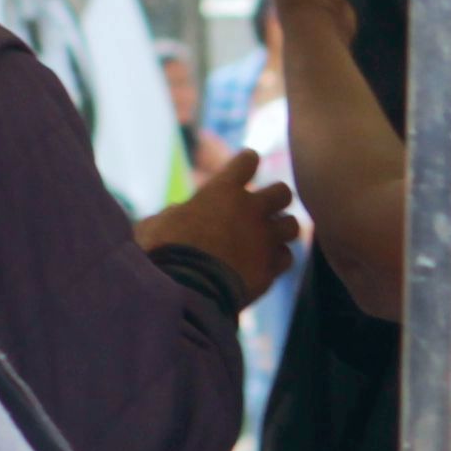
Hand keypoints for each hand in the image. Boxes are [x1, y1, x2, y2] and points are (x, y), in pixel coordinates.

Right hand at [140, 145, 301, 303]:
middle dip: (276, 198)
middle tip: (264, 207)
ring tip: (269, 236)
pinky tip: (265, 263)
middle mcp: (251, 211)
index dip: (247, 162)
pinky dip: (277, 259)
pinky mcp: (271, 269)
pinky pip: (286, 257)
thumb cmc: (162, 252)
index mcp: (223, 191)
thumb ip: (175, 214)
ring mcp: (265, 240)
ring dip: (282, 229)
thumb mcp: (157, 224)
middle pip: (283, 192)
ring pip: (293, 225)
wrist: (185, 289)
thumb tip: (179, 213)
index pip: (247, 161)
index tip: (247, 163)